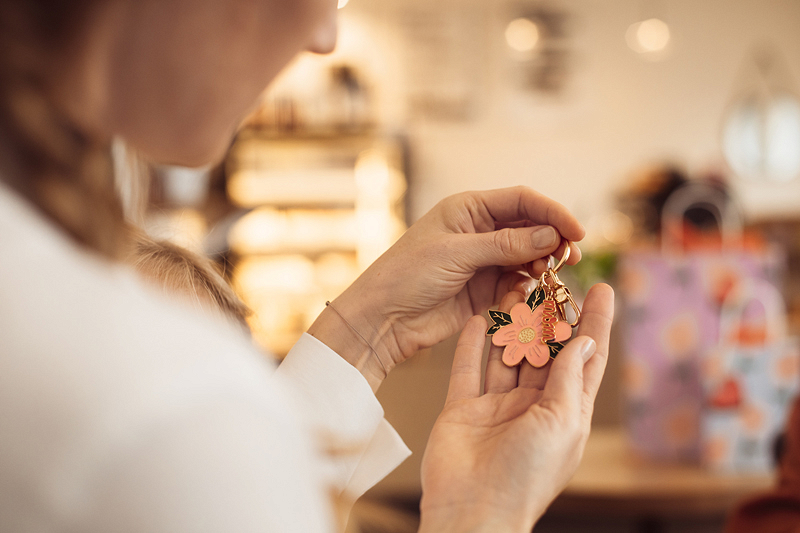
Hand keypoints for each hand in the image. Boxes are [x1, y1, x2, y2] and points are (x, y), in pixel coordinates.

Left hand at [308, 187, 584, 389]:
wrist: (383, 318)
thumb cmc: (409, 274)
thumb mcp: (458, 254)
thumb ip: (505, 245)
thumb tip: (551, 235)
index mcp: (469, 208)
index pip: (522, 201)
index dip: (552, 213)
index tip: (577, 232)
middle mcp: (479, 230)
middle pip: (529, 228)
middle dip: (552, 241)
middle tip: (571, 259)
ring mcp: (482, 260)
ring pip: (527, 257)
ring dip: (542, 266)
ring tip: (552, 277)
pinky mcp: (483, 289)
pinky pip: (516, 283)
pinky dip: (528, 287)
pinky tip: (531, 294)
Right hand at [418, 284, 613, 532]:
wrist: (472, 510)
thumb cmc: (527, 475)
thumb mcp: (562, 422)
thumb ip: (569, 378)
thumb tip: (584, 341)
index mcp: (565, 414)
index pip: (586, 359)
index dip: (596, 324)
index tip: (604, 288)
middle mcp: (532, 407)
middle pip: (545, 351)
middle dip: (549, 317)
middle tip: (550, 281)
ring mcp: (496, 408)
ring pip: (507, 354)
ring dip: (512, 323)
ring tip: (516, 288)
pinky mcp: (463, 409)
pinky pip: (468, 369)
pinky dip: (474, 344)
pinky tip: (481, 317)